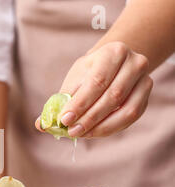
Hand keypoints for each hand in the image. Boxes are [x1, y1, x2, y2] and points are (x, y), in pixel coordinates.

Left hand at [36, 42, 152, 137]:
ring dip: (101, 126)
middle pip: (112, 96)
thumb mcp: (74, 80)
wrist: (113, 64)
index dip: (80, 103)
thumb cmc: (89, 73)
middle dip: (89, 118)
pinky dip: (111, 128)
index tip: (64, 119)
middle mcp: (135, 63)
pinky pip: (131, 118)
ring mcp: (145, 80)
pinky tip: (94, 132)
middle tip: (71, 131)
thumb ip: (59, 101)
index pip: (97, 81)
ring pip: (125, 110)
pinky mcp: (146, 97)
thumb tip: (40, 124)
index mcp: (114, 52)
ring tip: (81, 134)